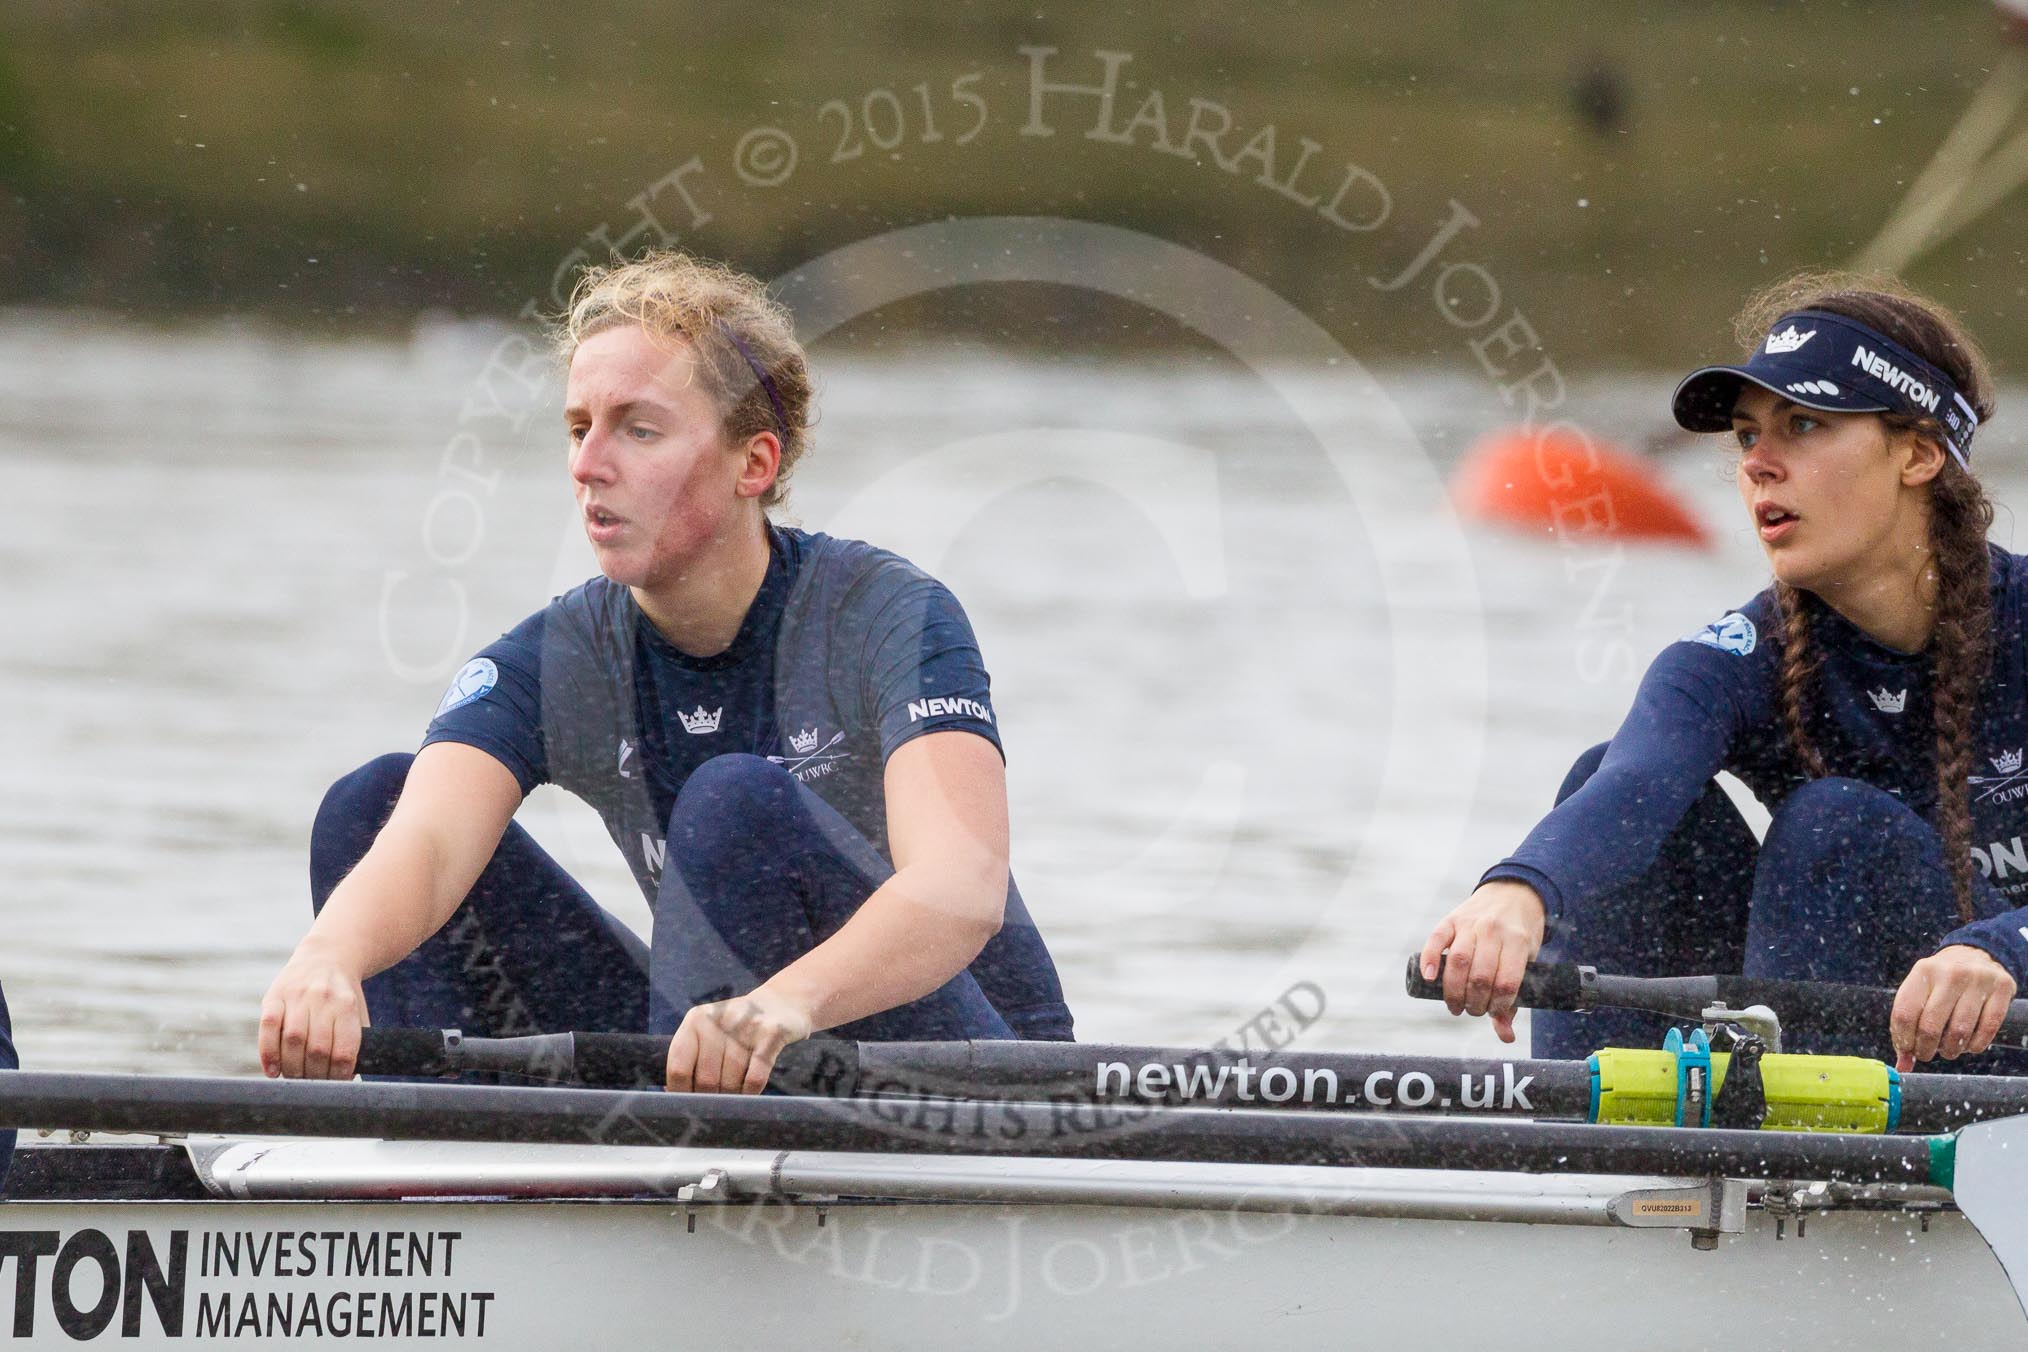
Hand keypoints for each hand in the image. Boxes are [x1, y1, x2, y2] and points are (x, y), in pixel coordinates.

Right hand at [258, 938, 369, 1079]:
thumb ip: (354, 1041)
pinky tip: (272, 1071)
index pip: (343, 1050)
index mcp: (347, 1006)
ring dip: (292, 1069)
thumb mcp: (357, 1012)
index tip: (335, 1085)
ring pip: (292, 1040)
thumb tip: (347, 1080)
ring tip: (295, 1078)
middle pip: (316, 1049)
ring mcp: (296, 995)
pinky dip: (268, 1054)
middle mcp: (322, 998)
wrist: (327, 957)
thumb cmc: (343, 996)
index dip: (338, 1075)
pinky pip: (267, 1028)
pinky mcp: (273, 995)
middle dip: (314, 1076)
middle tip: (312, 1085)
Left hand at [665, 984, 814, 1093]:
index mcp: (696, 1019)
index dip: (681, 1094)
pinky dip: (750, 1094)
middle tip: (717, 1105)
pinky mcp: (771, 1034)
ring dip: (732, 1098)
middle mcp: (718, 1019)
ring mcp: (746, 1026)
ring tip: (734, 1098)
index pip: (678, 1068)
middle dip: (711, 1099)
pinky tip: (749, 1094)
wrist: (781, 1003)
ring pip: (731, 1082)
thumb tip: (672, 1096)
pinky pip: (755, 1078)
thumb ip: (690, 1059)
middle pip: (706, 1080)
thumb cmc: (739, 1028)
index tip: (688, 1106)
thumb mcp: (709, 1032)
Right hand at [1418, 880, 1547, 1043]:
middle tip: (1471, 1011)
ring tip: (1455, 1006)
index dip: (1497, 1006)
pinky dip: (1430, 959)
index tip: (1493, 1013)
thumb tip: (1506, 1036)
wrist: (1514, 893)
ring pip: (1458, 962)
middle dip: (1474, 1003)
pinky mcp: (1451, 918)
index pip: (1505, 982)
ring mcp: (1471, 923)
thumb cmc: (1521, 934)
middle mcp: (1493, 930)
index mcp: (1518, 942)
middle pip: (1480, 976)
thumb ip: (1513, 997)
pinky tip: (1429, 979)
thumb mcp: (1528, 960)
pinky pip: (1436, 939)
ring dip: (1453, 991)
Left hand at [1891, 945, 2016, 1071]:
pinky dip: (1975, 1046)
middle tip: (1925, 1055)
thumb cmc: (1942, 980)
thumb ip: (1908, 1023)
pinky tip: (1968, 1046)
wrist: (1977, 954)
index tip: (1906, 1051)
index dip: (1903, 1040)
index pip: (1905, 1013)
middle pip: (1931, 1026)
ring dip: (1950, 1050)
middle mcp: (1950, 974)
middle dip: (1925, 1049)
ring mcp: (1978, 980)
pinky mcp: (2001, 989)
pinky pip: (1987, 1029)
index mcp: (1923, 971)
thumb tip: (1903, 1065)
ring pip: (1959, 1031)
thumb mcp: (1921, 990)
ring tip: (1947, 1050)